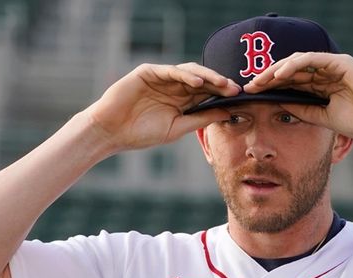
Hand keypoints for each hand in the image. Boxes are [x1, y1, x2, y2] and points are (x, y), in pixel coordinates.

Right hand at [85, 62, 240, 151]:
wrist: (112, 132)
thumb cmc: (142, 133)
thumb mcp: (178, 128)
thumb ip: (201, 119)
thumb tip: (227, 113)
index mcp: (182, 100)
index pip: (207, 93)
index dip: (223, 95)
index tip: (240, 99)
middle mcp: (174, 86)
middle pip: (203, 80)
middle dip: (220, 84)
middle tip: (235, 89)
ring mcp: (162, 78)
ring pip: (190, 72)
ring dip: (207, 77)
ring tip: (222, 84)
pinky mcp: (149, 72)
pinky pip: (171, 70)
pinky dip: (185, 75)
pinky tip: (197, 83)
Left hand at [243, 53, 352, 139]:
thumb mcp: (324, 118)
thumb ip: (304, 110)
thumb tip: (280, 106)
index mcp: (322, 86)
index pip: (291, 83)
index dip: (271, 88)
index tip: (252, 96)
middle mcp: (324, 73)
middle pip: (290, 71)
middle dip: (267, 78)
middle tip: (248, 86)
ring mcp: (331, 66)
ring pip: (297, 63)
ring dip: (276, 70)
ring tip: (259, 80)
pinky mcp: (339, 62)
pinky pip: (311, 60)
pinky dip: (294, 65)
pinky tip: (279, 74)